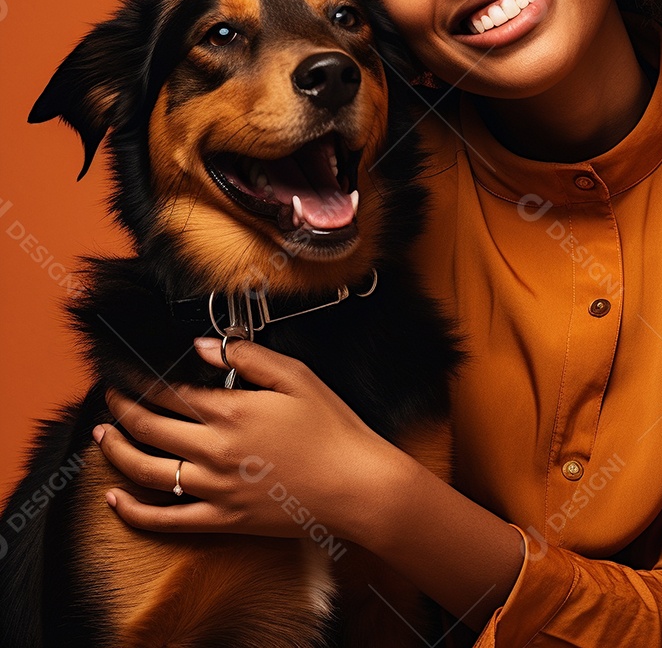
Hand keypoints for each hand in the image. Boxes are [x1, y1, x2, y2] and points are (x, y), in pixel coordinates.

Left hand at [94, 337, 396, 541]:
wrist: (355, 485)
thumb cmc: (332, 428)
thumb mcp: (295, 375)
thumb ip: (246, 356)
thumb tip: (201, 345)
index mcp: (231, 411)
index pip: (168, 390)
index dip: (138, 378)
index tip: (123, 369)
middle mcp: (214, 450)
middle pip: (149, 427)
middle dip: (121, 408)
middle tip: (109, 394)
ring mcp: (214, 489)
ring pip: (146, 471)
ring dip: (117, 451)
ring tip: (102, 436)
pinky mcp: (222, 519)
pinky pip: (166, 520)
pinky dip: (133, 511)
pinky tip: (115, 498)